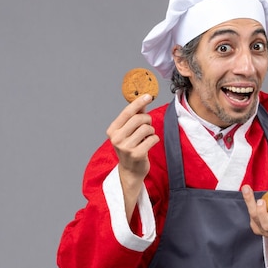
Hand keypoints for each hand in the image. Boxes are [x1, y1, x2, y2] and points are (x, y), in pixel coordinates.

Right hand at [106, 94, 159, 219]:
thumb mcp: (128, 132)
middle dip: (147, 120)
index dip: (138, 102)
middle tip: (148, 125)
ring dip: (151, 131)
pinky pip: (152, 138)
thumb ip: (134, 116)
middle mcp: (117, 138)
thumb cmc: (130, 147)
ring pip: (147, 128)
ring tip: (147, 136)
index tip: (148, 96)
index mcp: (112, 130)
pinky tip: (150, 143)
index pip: (127, 112)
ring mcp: (126, 147)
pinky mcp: (137, 154)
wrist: (130, 171)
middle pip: (139, 119)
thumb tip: (143, 100)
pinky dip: (154, 139)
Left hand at [241, 185, 267, 255]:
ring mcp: (262, 229)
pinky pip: (250, 215)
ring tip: (247, 190)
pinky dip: (248, 203)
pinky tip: (247, 192)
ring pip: (255, 219)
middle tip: (261, 201)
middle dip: (263, 213)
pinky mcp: (254, 225)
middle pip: (266, 225)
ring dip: (250, 204)